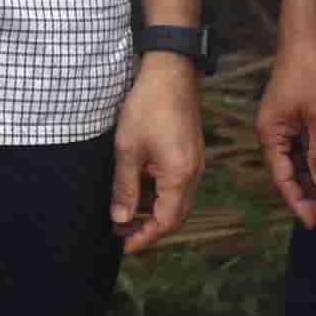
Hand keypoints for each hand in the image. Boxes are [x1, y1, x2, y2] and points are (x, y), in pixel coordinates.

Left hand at [111, 53, 202, 253]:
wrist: (169, 70)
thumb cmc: (148, 105)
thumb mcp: (128, 149)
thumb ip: (125, 188)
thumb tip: (121, 219)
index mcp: (180, 175)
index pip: (166, 222)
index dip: (145, 238)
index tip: (124, 245)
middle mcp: (193, 173)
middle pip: (175, 215)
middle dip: (149, 228)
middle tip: (122, 233)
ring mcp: (194, 162)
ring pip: (175, 199)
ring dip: (153, 210)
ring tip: (124, 212)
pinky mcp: (189, 151)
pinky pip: (176, 183)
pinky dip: (158, 192)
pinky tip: (138, 188)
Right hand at [257, 30, 315, 227]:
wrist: (306, 40)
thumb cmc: (310, 74)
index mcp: (270, 134)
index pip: (282, 177)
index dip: (297, 201)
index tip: (313, 221)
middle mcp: (272, 134)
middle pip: (287, 174)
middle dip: (306, 196)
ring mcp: (283, 126)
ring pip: (296, 163)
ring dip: (312, 182)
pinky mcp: (293, 119)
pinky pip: (302, 149)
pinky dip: (314, 164)